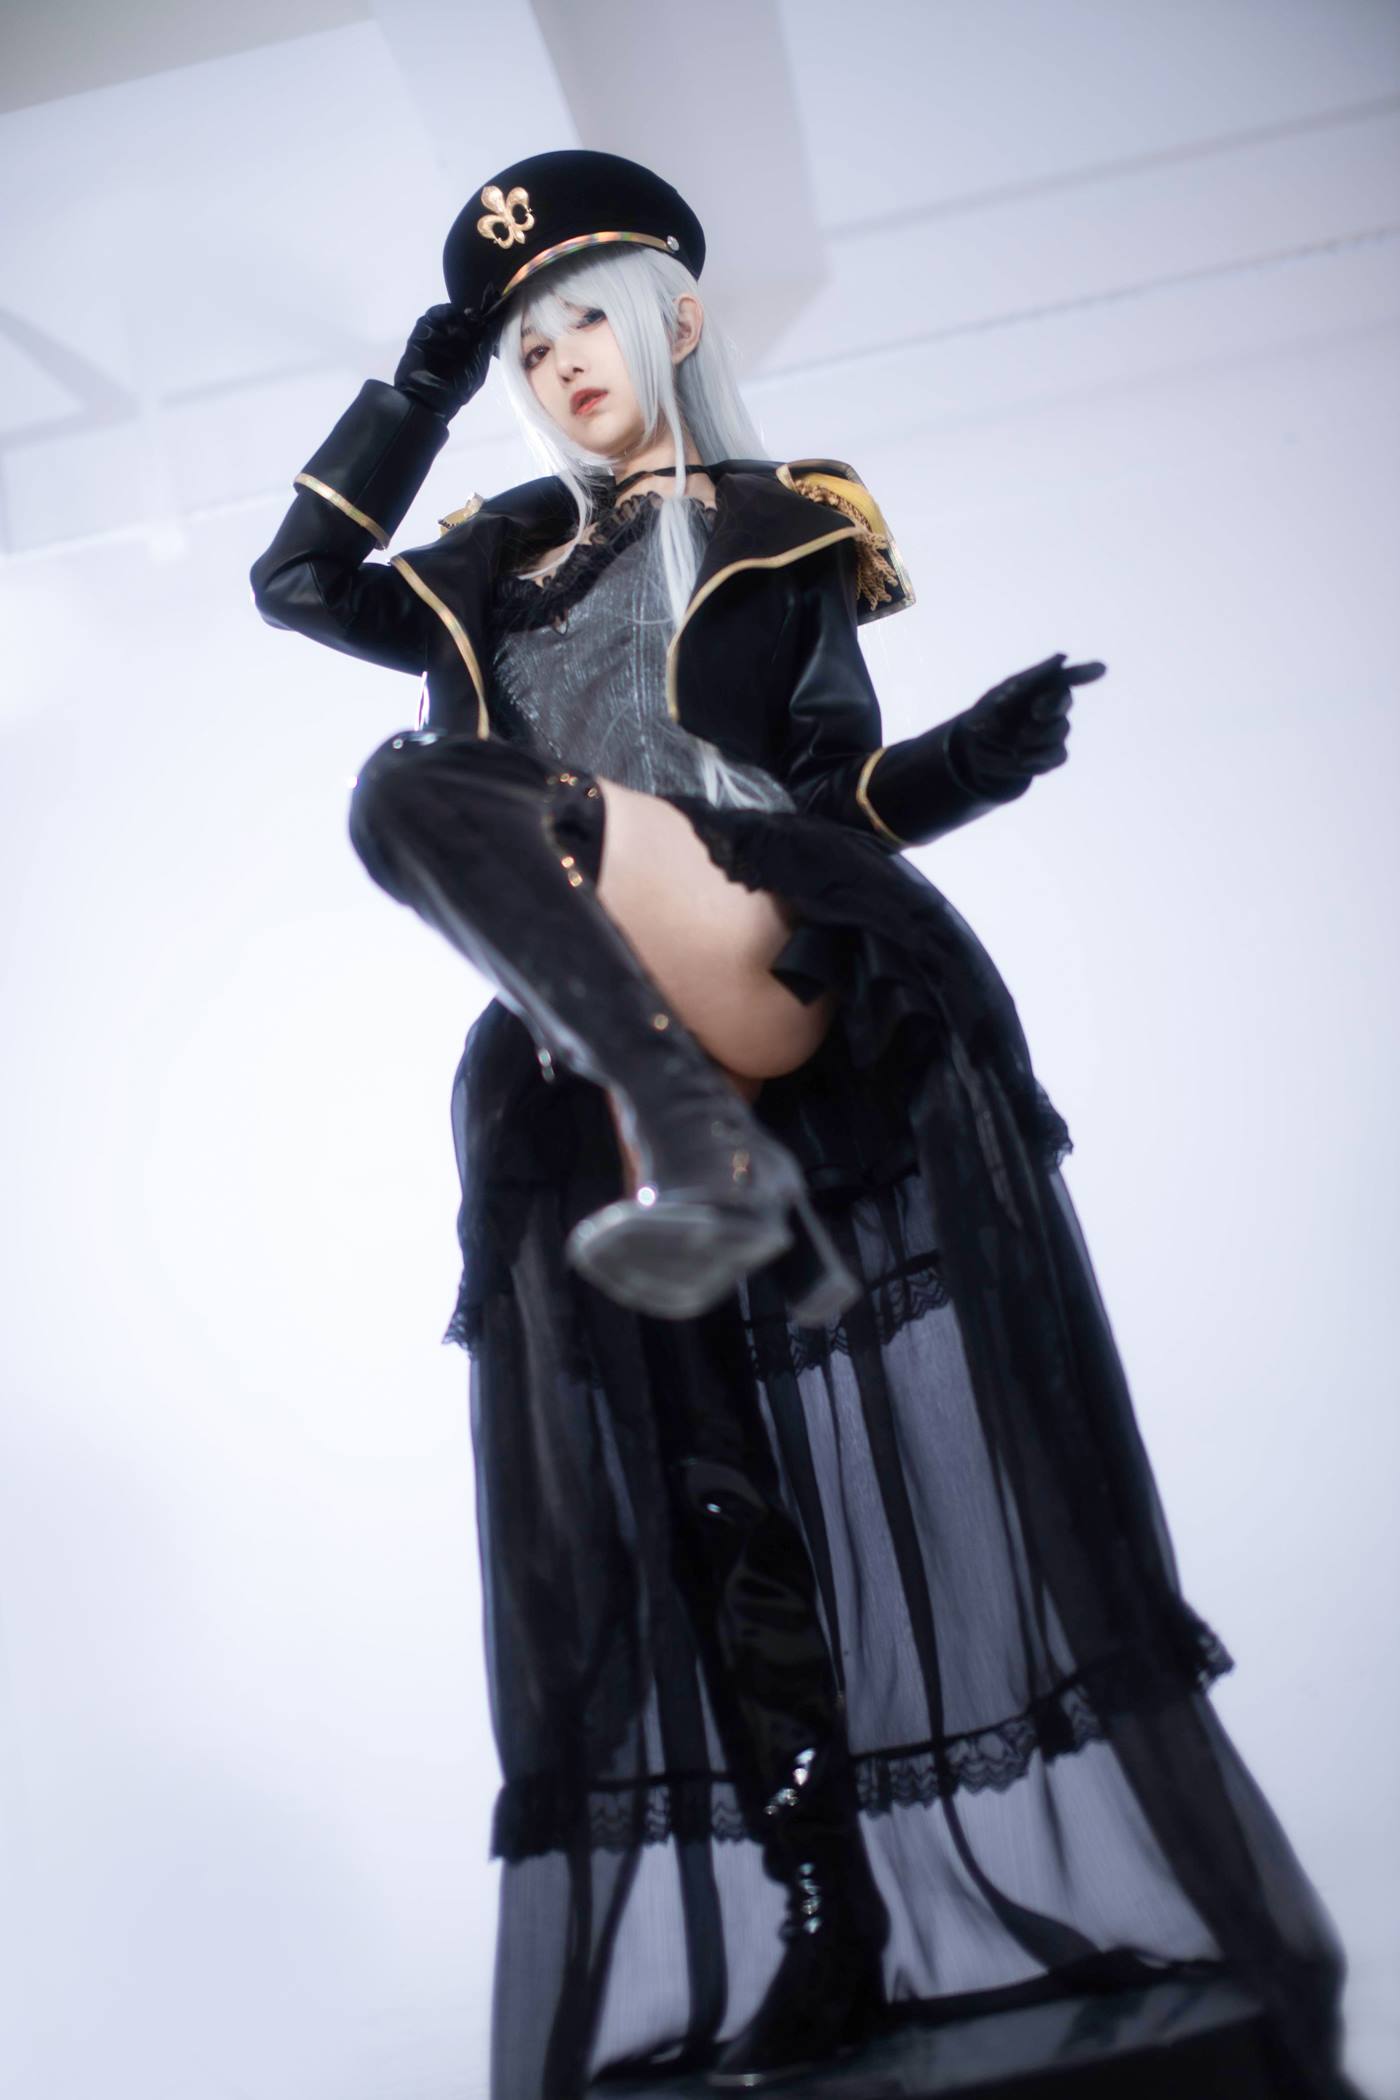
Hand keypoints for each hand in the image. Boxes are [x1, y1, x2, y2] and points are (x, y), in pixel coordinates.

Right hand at [393, 300, 495, 422]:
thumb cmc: (456, 389)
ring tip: (460, 335)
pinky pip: (434, 315)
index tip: (494, 297)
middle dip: (473, 314)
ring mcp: (440, 333)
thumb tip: (494, 323)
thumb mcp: (478, 368)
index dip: (488, 313)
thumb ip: (486, 344)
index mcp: (472, 347)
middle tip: (475, 317)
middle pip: (467, 316)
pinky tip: (448, 330)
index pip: (482, 325)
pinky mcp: (423, 330)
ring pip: (452, 314)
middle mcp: (457, 338)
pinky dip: (443, 317)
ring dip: (458, 318)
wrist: (427, 398)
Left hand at [948, 653, 1105, 800]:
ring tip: (1016, 739)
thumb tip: (1062, 657)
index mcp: (1043, 686)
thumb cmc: (990, 714)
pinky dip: (1039, 756)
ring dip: (1037, 734)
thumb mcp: (1003, 693)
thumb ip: (1033, 677)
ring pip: (1061, 729)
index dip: (1086, 672)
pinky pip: (1058, 755)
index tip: (1101, 669)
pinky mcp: (1053, 756)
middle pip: (1064, 702)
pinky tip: (1021, 758)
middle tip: (1035, 711)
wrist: (975, 751)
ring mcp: (1054, 732)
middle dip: (1052, 705)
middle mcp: (1052, 707)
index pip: (1070, 676)